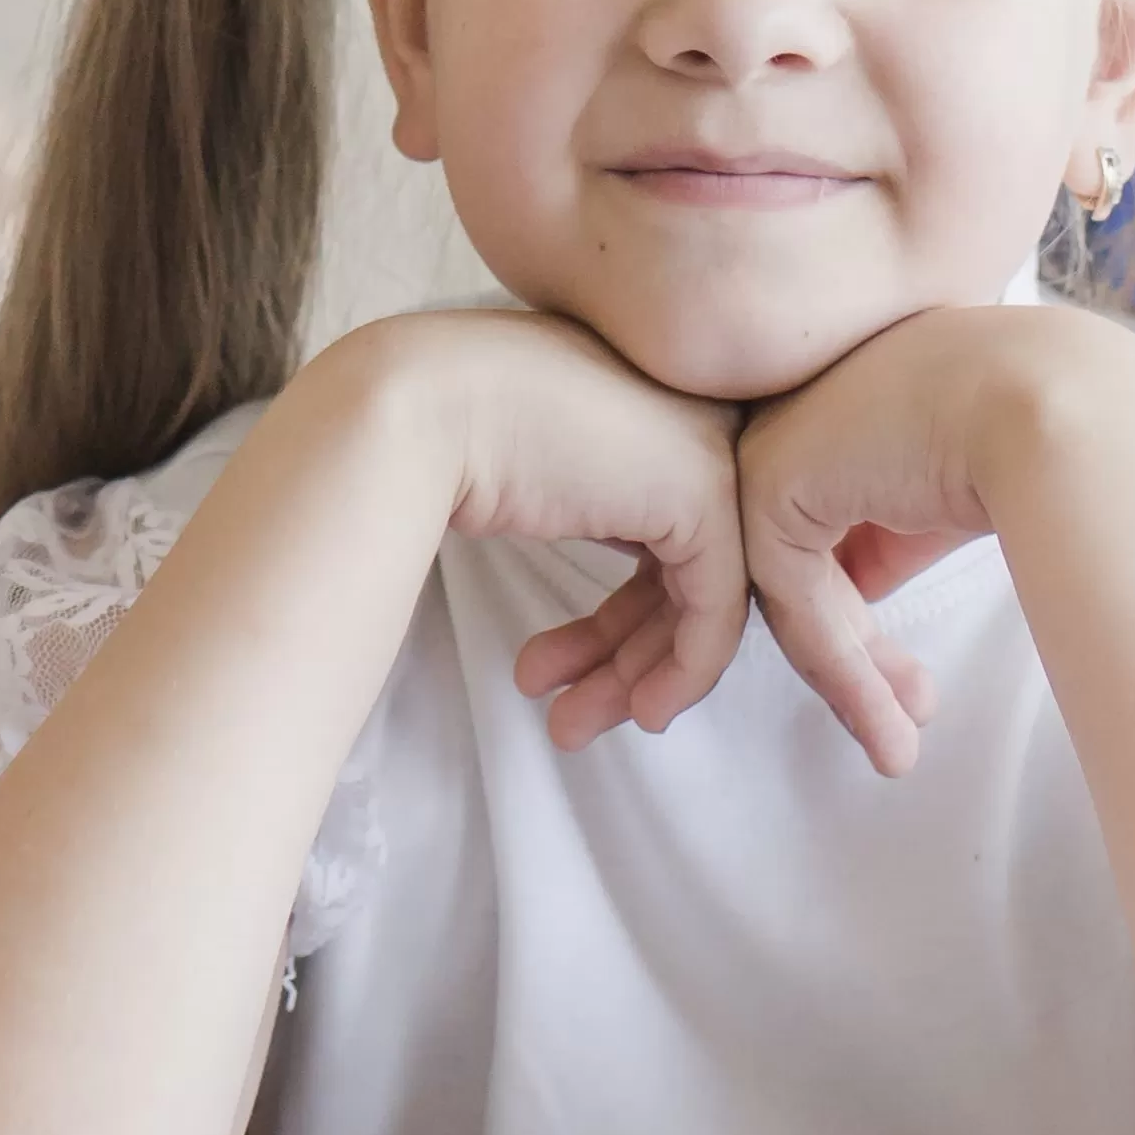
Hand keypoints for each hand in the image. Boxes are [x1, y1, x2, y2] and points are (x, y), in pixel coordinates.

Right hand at [344, 308, 753, 749]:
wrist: (417, 404)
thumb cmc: (441, 429)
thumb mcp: (531, 473)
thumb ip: (579, 504)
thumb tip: (604, 592)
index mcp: (654, 405)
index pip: (660, 537)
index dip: (617, 621)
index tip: (555, 668)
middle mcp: (695, 420)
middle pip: (679, 572)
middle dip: (622, 659)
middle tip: (565, 719)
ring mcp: (708, 451)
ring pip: (701, 597)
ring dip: (637, 676)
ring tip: (569, 729)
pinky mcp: (707, 493)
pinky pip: (716, 608)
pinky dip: (685, 670)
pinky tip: (638, 712)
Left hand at [727, 304, 1104, 776]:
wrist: (1057, 400)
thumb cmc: (1031, 432)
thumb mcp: (943, 495)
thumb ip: (888, 535)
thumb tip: (859, 599)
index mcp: (828, 412)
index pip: (823, 534)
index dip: (862, 623)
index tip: (916, 689)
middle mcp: (784, 423)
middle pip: (796, 570)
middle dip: (852, 659)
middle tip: (907, 721)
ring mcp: (767, 450)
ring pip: (793, 599)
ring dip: (852, 683)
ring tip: (900, 749)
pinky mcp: (767, 489)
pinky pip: (798, 607)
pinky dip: (847, 675)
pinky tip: (894, 728)